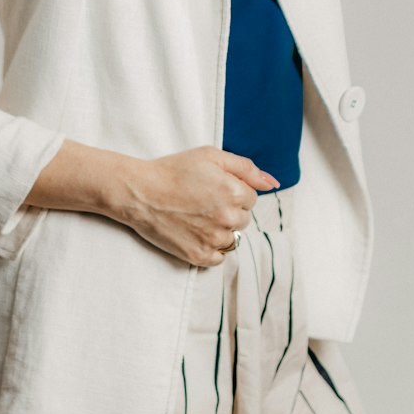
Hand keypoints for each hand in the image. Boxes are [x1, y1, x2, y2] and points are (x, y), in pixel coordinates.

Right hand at [118, 146, 278, 266]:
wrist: (140, 193)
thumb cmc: (174, 170)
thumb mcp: (211, 156)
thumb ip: (246, 168)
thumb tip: (273, 183)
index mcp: (235, 192)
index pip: (251, 198)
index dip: (232, 190)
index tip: (212, 188)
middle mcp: (228, 218)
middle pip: (243, 219)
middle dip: (228, 210)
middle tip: (202, 201)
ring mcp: (214, 239)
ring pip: (233, 238)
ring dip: (221, 229)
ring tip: (197, 217)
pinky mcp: (199, 256)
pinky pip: (219, 258)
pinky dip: (211, 248)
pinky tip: (195, 233)